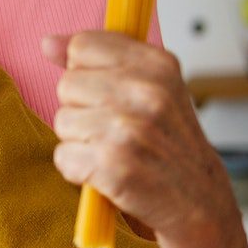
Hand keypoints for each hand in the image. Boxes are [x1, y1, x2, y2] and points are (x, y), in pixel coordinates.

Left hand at [43, 32, 239, 245]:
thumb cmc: (171, 145)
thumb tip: (48, 42)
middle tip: (117, 131)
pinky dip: (78, 170)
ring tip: (116, 152)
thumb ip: (99, 58)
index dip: (86, 72)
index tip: (107, 93)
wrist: (200, 204)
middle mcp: (146, 92)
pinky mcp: (113, 165)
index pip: (82, 46)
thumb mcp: (151, 88)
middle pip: (67, 85)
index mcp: (158, 65)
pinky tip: (109, 174)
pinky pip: (63, 157)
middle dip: (82, 110)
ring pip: (62, 121)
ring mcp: (128, 129)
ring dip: (80, 142)